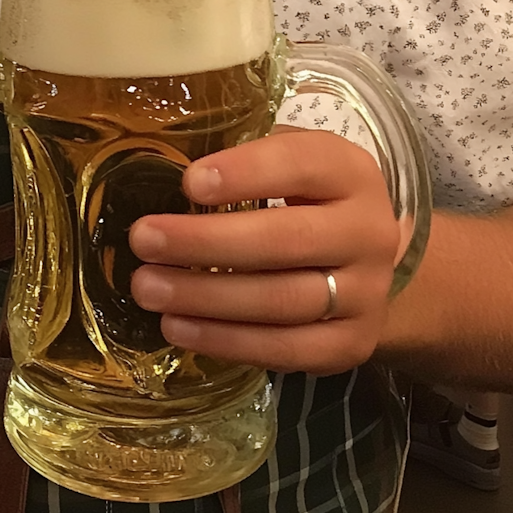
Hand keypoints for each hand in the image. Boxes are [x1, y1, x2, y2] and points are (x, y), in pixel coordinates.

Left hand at [127, 130, 400, 374]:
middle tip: (144, 240)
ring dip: (205, 296)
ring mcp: (367, 294)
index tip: (189, 183)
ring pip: (282, 300)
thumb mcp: (291, 164)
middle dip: (206, 242)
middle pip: (286, 240)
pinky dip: (226, 341)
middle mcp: (368, 233)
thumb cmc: (306, 200)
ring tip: (147, 288)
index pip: (302, 166)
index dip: (246, 173)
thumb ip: (244, 162)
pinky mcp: (352, 344)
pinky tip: (178, 327)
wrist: (363, 261)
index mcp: (351, 173)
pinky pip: (285, 349)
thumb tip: (160, 176)